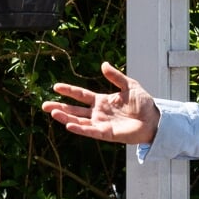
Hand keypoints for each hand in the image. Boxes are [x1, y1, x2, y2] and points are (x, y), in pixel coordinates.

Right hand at [41, 61, 159, 145]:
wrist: (154, 119)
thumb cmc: (144, 104)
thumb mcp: (130, 85)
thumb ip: (116, 76)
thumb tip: (103, 65)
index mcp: (102, 101)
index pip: (81, 95)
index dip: (69, 91)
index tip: (56, 87)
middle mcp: (98, 113)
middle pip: (75, 110)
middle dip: (59, 107)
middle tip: (44, 105)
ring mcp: (101, 124)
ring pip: (78, 121)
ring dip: (65, 117)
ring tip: (52, 113)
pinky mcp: (106, 134)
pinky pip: (90, 131)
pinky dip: (79, 129)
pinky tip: (69, 124)